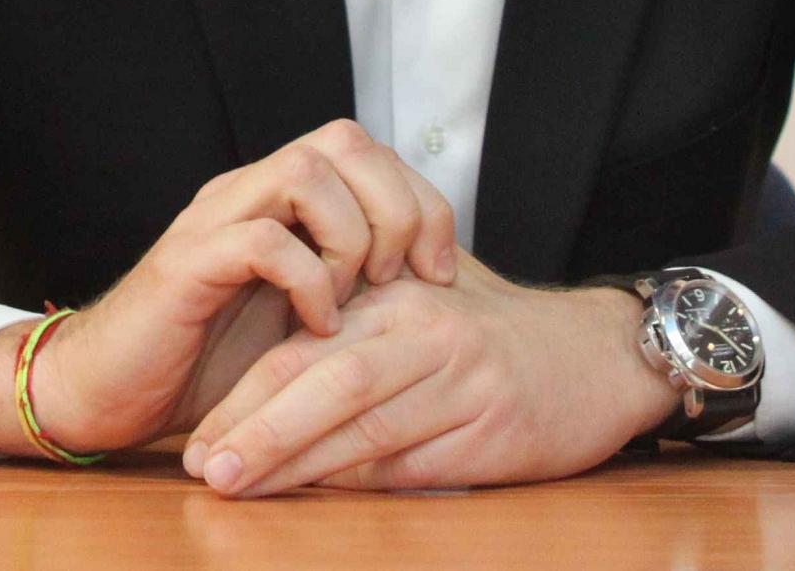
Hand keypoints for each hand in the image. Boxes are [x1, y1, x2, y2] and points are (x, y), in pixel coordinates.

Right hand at [0, 119, 457, 455]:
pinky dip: (307, 279)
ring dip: (352, 237)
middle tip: (405, 277)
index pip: (365, 149)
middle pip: (343, 139)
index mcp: (278, 196)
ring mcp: (216, 219)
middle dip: (395, 205)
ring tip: (355, 300)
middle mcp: (248, 190)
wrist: (107, 393)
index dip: (419, 197)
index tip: (440, 270)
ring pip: (305, 171)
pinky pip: (264, 239)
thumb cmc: (209, 364)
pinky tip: (316, 325)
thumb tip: (435, 283)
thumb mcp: (300, 318)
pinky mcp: (187, 263)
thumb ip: (350, 285)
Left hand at [179, 250, 680, 495]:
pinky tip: (315, 499)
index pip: (304, 343)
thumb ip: (353, 332)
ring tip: (238, 485)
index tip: (198, 432)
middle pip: (325, 380)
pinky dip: (358, 484)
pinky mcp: (489, 432)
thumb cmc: (494, 334)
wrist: (595, 356)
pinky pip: (410, 464)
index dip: (246, 390)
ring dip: (295, 462)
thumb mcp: (421, 309)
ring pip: (362, 425)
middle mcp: (425, 332)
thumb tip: (263, 380)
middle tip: (204, 465)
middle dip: (257, 428)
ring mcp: (460, 382)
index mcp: (396, 297)